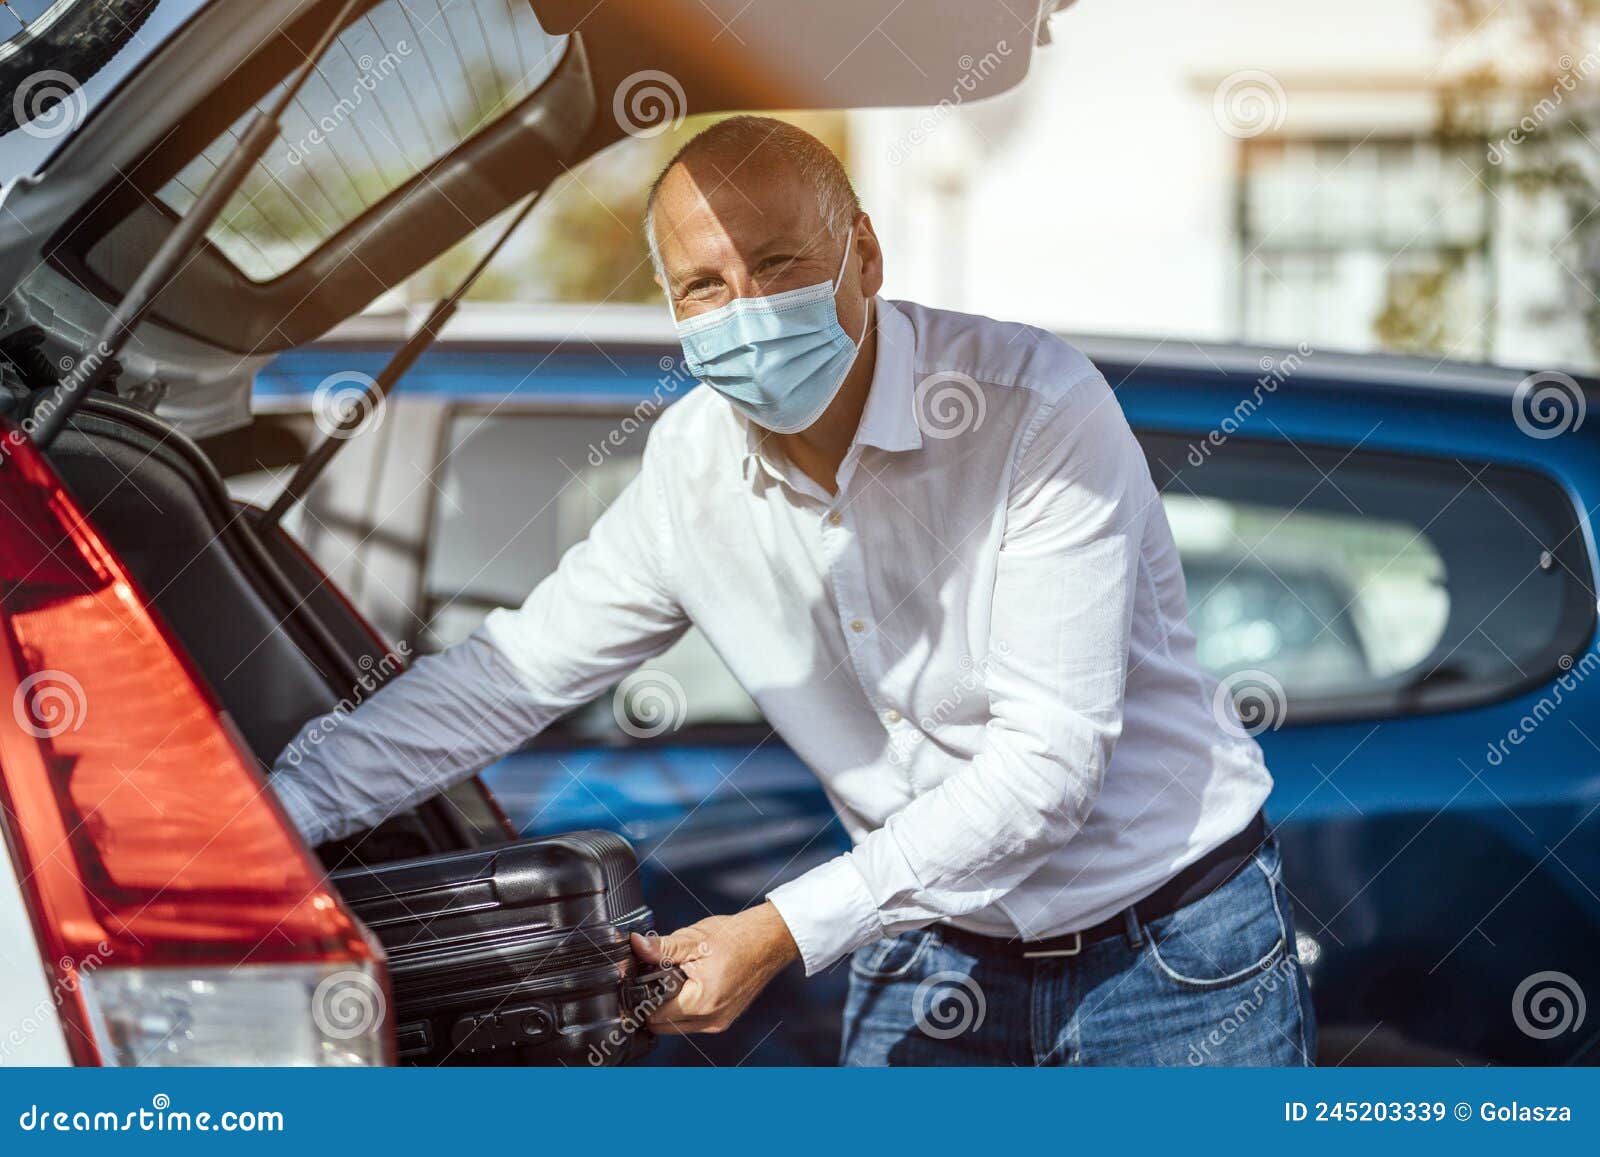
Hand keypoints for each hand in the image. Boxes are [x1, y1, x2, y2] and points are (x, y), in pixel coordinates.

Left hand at [630, 902, 798, 1033]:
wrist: (769, 940)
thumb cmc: (737, 938)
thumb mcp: (693, 939)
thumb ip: (661, 947)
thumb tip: (636, 946)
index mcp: (701, 1002)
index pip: (655, 1016)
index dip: (643, 999)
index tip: (641, 982)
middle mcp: (711, 1019)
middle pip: (664, 1025)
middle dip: (656, 1005)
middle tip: (658, 978)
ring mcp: (720, 1021)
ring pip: (679, 1025)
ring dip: (671, 1007)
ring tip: (676, 979)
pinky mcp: (725, 1018)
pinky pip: (695, 1022)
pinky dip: (687, 1008)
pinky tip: (689, 985)